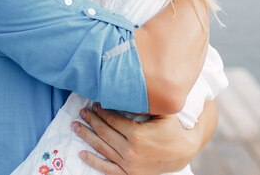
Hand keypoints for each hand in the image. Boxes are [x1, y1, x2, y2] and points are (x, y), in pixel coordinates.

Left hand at [74, 104, 203, 174]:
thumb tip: (129, 93)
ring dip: (87, 136)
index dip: (102, 111)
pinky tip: (82, 153)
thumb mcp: (163, 113)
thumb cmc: (173, 130)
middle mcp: (130, 150)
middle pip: (104, 132)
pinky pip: (106, 168)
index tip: (95, 104)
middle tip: (82, 112)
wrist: (183, 152)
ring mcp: (128, 164)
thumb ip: (145, 104)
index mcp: (137, 134)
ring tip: (76, 126)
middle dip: (91, 120)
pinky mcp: (129, 173)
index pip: (113, 120)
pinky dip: (93, 161)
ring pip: (102, 148)